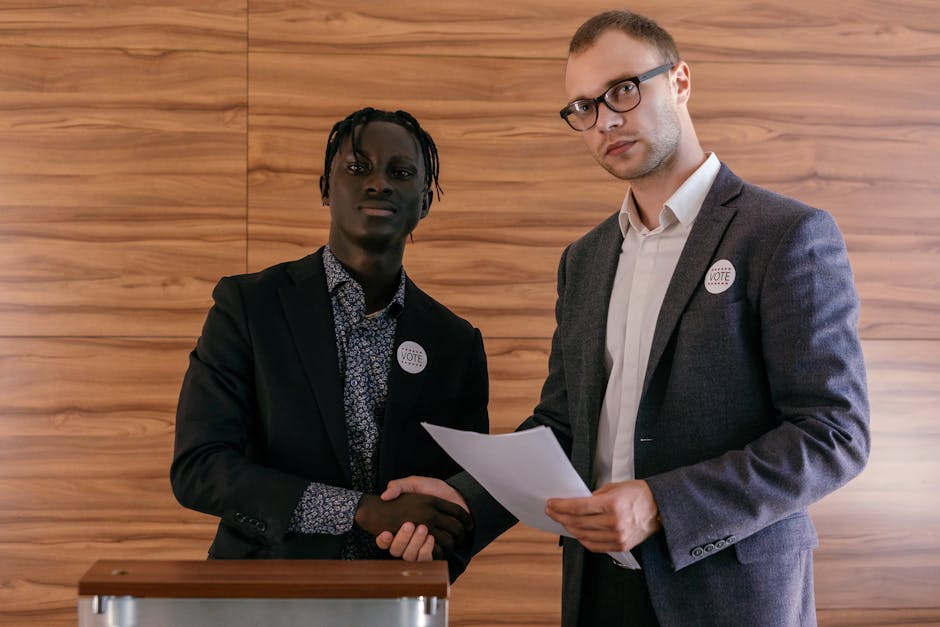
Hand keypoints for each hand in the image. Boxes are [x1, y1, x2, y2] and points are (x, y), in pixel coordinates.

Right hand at [375, 476, 468, 559]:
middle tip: (410, 525)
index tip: (386, 533)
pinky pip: (428, 558)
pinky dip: (429, 550)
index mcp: (400, 525)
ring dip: (416, 544)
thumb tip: (385, 496)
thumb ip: (399, 486)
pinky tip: (431, 538)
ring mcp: (421, 545)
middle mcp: (408, 538)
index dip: (382, 541)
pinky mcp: (436, 548)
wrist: (454, 494)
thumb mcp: (414, 483)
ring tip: (423, 529)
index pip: (384, 540)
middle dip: (402, 540)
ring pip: (411, 556)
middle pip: (397, 550)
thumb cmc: (432, 489)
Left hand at [545, 480, 660, 552]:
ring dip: (569, 528)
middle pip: (578, 522)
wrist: (660, 508)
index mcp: (613, 504)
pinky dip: (582, 539)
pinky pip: (594, 546)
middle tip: (552, 511)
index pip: (578, 507)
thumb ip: (594, 496)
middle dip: (560, 516)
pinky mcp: (620, 546)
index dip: (561, 506)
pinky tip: (577, 532)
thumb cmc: (638, 494)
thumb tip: (575, 503)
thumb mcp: (614, 487)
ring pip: (583, 535)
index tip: (551, 504)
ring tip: (562, 520)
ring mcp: (618, 536)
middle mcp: (614, 522)